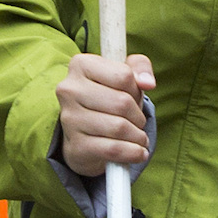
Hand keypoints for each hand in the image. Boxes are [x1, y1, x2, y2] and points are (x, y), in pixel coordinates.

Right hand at [57, 52, 155, 177]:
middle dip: (139, 116)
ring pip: (120, 127)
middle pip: (123, 102)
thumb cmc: (109, 100)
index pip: (124, 76)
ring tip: (138, 137)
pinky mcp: (76, 144)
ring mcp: (70, 118)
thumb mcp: (125, 77)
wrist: (86, 135)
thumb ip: (140, 67)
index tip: (131, 97)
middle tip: (137, 122)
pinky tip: (138, 152)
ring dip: (138, 136)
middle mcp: (69, 89)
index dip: (136, 90)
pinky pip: (114, 149)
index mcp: (80, 65)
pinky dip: (134, 152)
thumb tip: (148, 82)